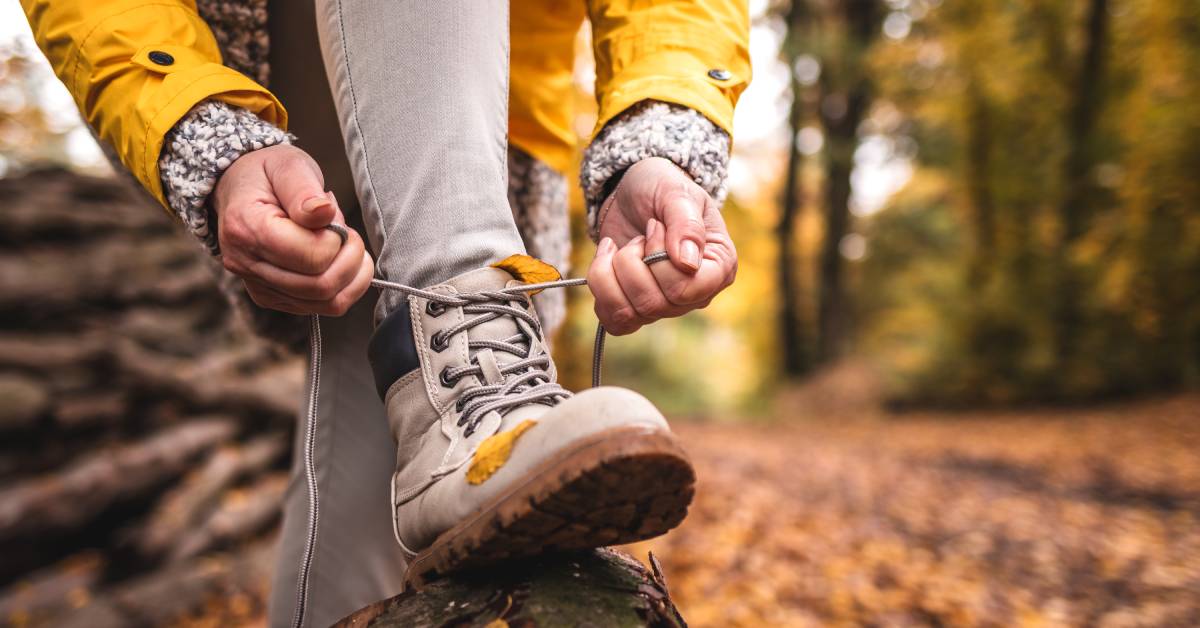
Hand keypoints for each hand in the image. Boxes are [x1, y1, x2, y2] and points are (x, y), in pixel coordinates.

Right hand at [212, 144, 373, 315]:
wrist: (238, 188)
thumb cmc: (266, 174)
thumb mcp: (287, 165)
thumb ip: (304, 190)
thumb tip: (325, 213)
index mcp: (247, 228)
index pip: (311, 256)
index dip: (337, 238)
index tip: (333, 216)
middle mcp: (246, 264)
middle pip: (320, 286)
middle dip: (350, 258)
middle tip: (346, 232)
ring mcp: (259, 286)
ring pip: (326, 303)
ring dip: (352, 275)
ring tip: (345, 245)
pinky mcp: (273, 297)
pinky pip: (322, 307)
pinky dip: (345, 287)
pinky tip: (340, 261)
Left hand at [587, 157, 736, 334]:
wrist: (634, 190)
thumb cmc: (663, 187)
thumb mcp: (676, 192)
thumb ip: (685, 223)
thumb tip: (687, 264)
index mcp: (719, 268)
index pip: (685, 290)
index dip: (658, 261)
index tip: (655, 228)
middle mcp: (696, 294)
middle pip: (653, 304)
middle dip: (632, 262)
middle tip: (640, 235)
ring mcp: (665, 305)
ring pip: (628, 315)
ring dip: (611, 273)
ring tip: (623, 246)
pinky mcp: (635, 307)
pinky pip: (613, 321)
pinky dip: (600, 287)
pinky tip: (606, 260)